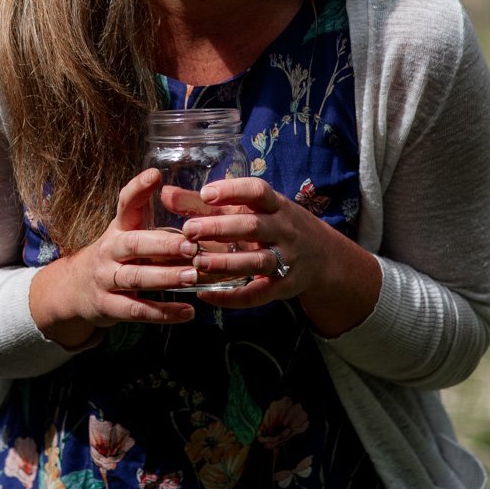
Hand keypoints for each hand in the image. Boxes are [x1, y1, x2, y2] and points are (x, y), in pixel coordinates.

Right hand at [27, 168, 196, 347]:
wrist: (74, 289)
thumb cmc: (113, 257)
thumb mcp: (124, 233)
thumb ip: (147, 217)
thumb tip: (180, 192)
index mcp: (117, 229)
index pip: (124, 204)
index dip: (137, 189)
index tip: (155, 175)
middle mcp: (109, 251)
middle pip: (134, 244)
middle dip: (163, 245)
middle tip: (191, 245)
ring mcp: (106, 279)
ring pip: (136, 278)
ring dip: (165, 278)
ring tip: (193, 276)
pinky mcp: (108, 306)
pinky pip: (137, 310)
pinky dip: (163, 312)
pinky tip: (188, 312)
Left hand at [181, 177, 380, 336]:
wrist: (324, 258)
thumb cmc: (274, 224)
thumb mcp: (250, 209)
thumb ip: (205, 203)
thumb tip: (165, 193)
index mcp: (276, 205)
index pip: (258, 191)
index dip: (233, 191)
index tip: (206, 193)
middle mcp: (284, 230)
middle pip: (253, 227)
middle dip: (220, 228)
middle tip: (189, 230)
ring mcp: (286, 260)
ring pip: (256, 262)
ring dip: (225, 264)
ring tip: (196, 264)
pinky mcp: (284, 287)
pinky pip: (258, 295)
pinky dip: (232, 298)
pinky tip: (205, 295)